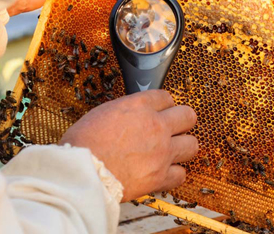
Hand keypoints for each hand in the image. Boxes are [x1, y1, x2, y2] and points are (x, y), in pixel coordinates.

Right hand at [59, 90, 198, 201]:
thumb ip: (125, 112)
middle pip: (188, 116)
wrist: (82, 173)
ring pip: (192, 145)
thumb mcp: (101, 113)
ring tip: (172, 151)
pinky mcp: (160, 176)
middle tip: (174, 128)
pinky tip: (164, 173)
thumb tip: (132, 116)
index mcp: (138, 106)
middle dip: (182, 121)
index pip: (166, 97)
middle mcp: (156, 125)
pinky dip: (174, 174)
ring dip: (182, 147)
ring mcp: (162, 151)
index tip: (162, 111)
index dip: (164, 105)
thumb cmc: (82, 144)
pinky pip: (181, 174)